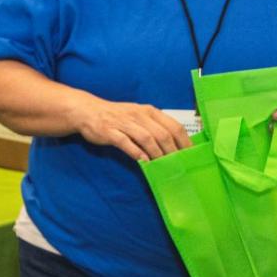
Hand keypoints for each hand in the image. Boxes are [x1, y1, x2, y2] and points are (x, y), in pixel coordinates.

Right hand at [71, 99, 190, 161]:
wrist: (86, 110)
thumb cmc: (116, 116)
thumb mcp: (138, 116)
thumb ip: (155, 127)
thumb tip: (174, 146)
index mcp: (149, 111)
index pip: (174, 126)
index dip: (185, 142)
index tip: (190, 155)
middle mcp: (138, 115)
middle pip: (162, 134)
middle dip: (172, 151)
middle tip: (177, 164)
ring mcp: (123, 123)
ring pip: (147, 139)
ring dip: (156, 154)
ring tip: (162, 165)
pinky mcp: (109, 131)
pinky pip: (126, 143)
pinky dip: (136, 153)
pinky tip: (143, 161)